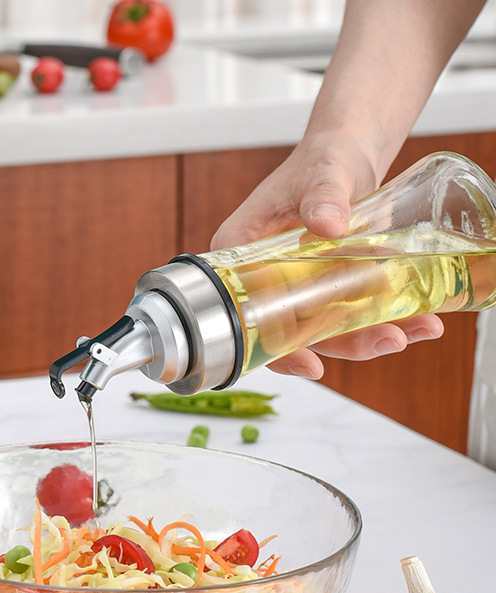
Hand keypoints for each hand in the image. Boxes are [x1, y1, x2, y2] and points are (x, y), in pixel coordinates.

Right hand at [210, 139, 443, 378]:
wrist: (350, 156)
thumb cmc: (323, 159)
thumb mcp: (322, 172)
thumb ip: (322, 194)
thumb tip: (327, 222)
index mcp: (241, 254)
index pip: (247, 313)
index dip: (274, 347)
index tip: (310, 365)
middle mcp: (266, 279)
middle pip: (294, 330)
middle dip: (343, 345)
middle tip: (387, 341)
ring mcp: (299, 288)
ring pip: (327, 330)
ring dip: (370, 337)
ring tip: (415, 331)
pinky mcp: (329, 289)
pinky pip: (352, 316)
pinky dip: (387, 321)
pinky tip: (421, 322)